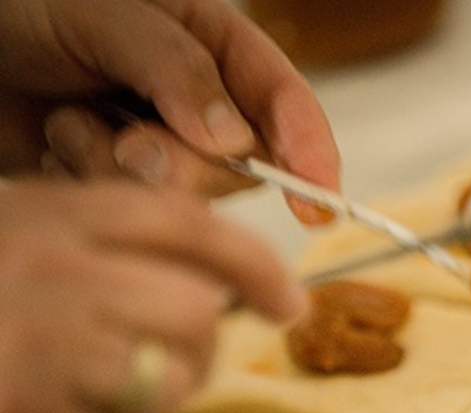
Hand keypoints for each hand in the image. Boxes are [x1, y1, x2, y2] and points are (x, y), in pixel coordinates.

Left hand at [0, 0, 339, 223]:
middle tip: (124, 138)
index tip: (315, 206)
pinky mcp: (123, 179)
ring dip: (119, 169)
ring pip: (186, 197)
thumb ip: (174, 67)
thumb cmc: (29, 6)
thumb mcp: (106, 15)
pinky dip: (88, 183)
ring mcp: (165, 145)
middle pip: (240, 168)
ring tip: (71, 125)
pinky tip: (59, 148)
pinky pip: (130, 209)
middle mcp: (204, 103)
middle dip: (182, 165)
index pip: (286, 104)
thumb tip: (232, 139)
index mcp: (219, 48)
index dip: (311, 155)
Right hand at [0, 179, 306, 412]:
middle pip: (193, 310)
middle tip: (164, 374)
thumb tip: (200, 294)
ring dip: (148, 408)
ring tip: (90, 405)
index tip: (291, 302)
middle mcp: (51, 268)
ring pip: (170, 382)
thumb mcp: (13, 237)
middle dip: (197, 354)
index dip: (255, 264)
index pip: (187, 225)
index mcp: (50, 212)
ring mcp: (35, 344)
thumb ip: (90, 250)